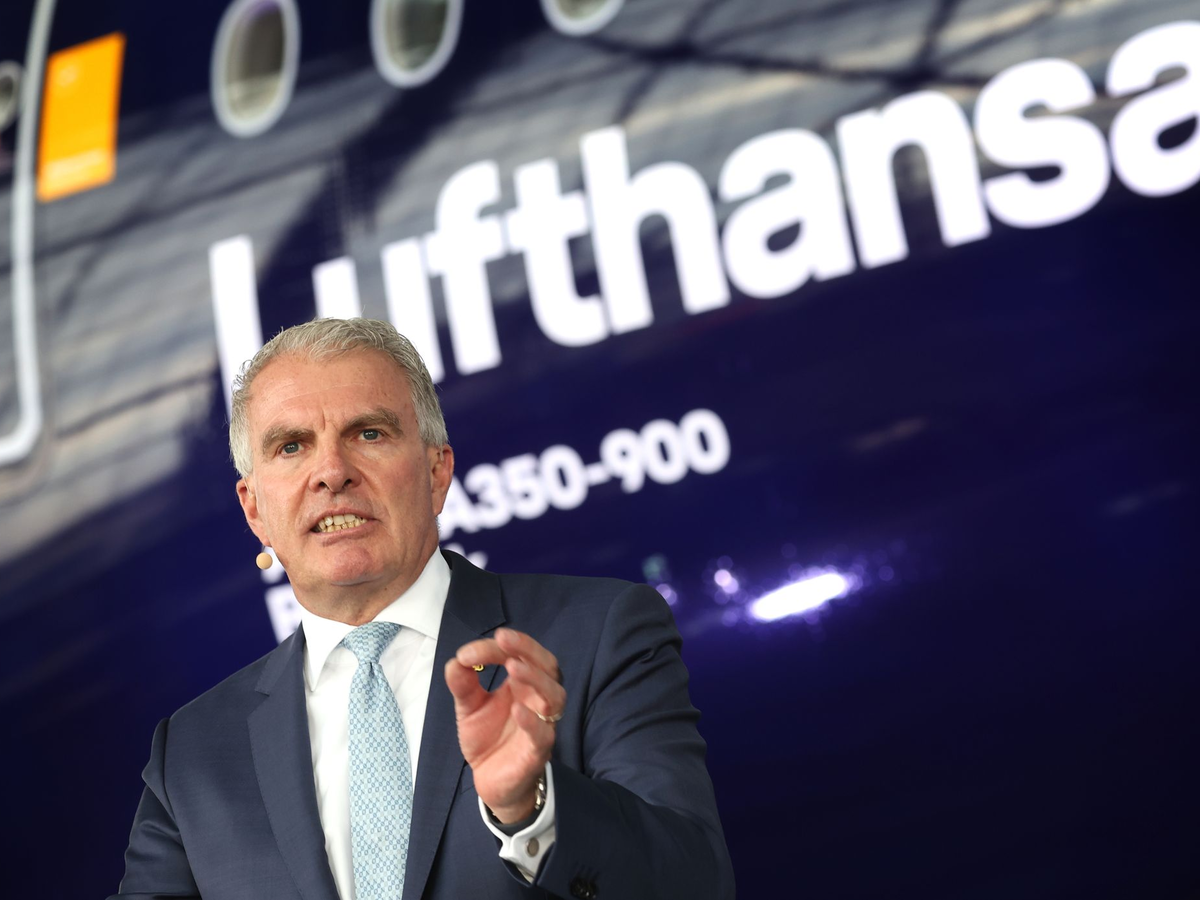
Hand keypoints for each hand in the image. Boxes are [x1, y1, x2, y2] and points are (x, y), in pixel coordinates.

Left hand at [444, 628, 565, 822]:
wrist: (490, 781)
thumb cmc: (488, 738)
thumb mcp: (469, 708)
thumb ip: (463, 684)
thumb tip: (457, 660)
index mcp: (522, 684)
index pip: (518, 655)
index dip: (495, 649)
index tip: (468, 653)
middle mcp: (537, 699)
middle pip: (547, 666)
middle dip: (527, 649)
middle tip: (503, 639)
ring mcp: (541, 724)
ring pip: (554, 696)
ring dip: (535, 678)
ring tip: (513, 668)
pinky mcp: (537, 752)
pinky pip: (543, 734)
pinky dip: (532, 721)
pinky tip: (517, 709)